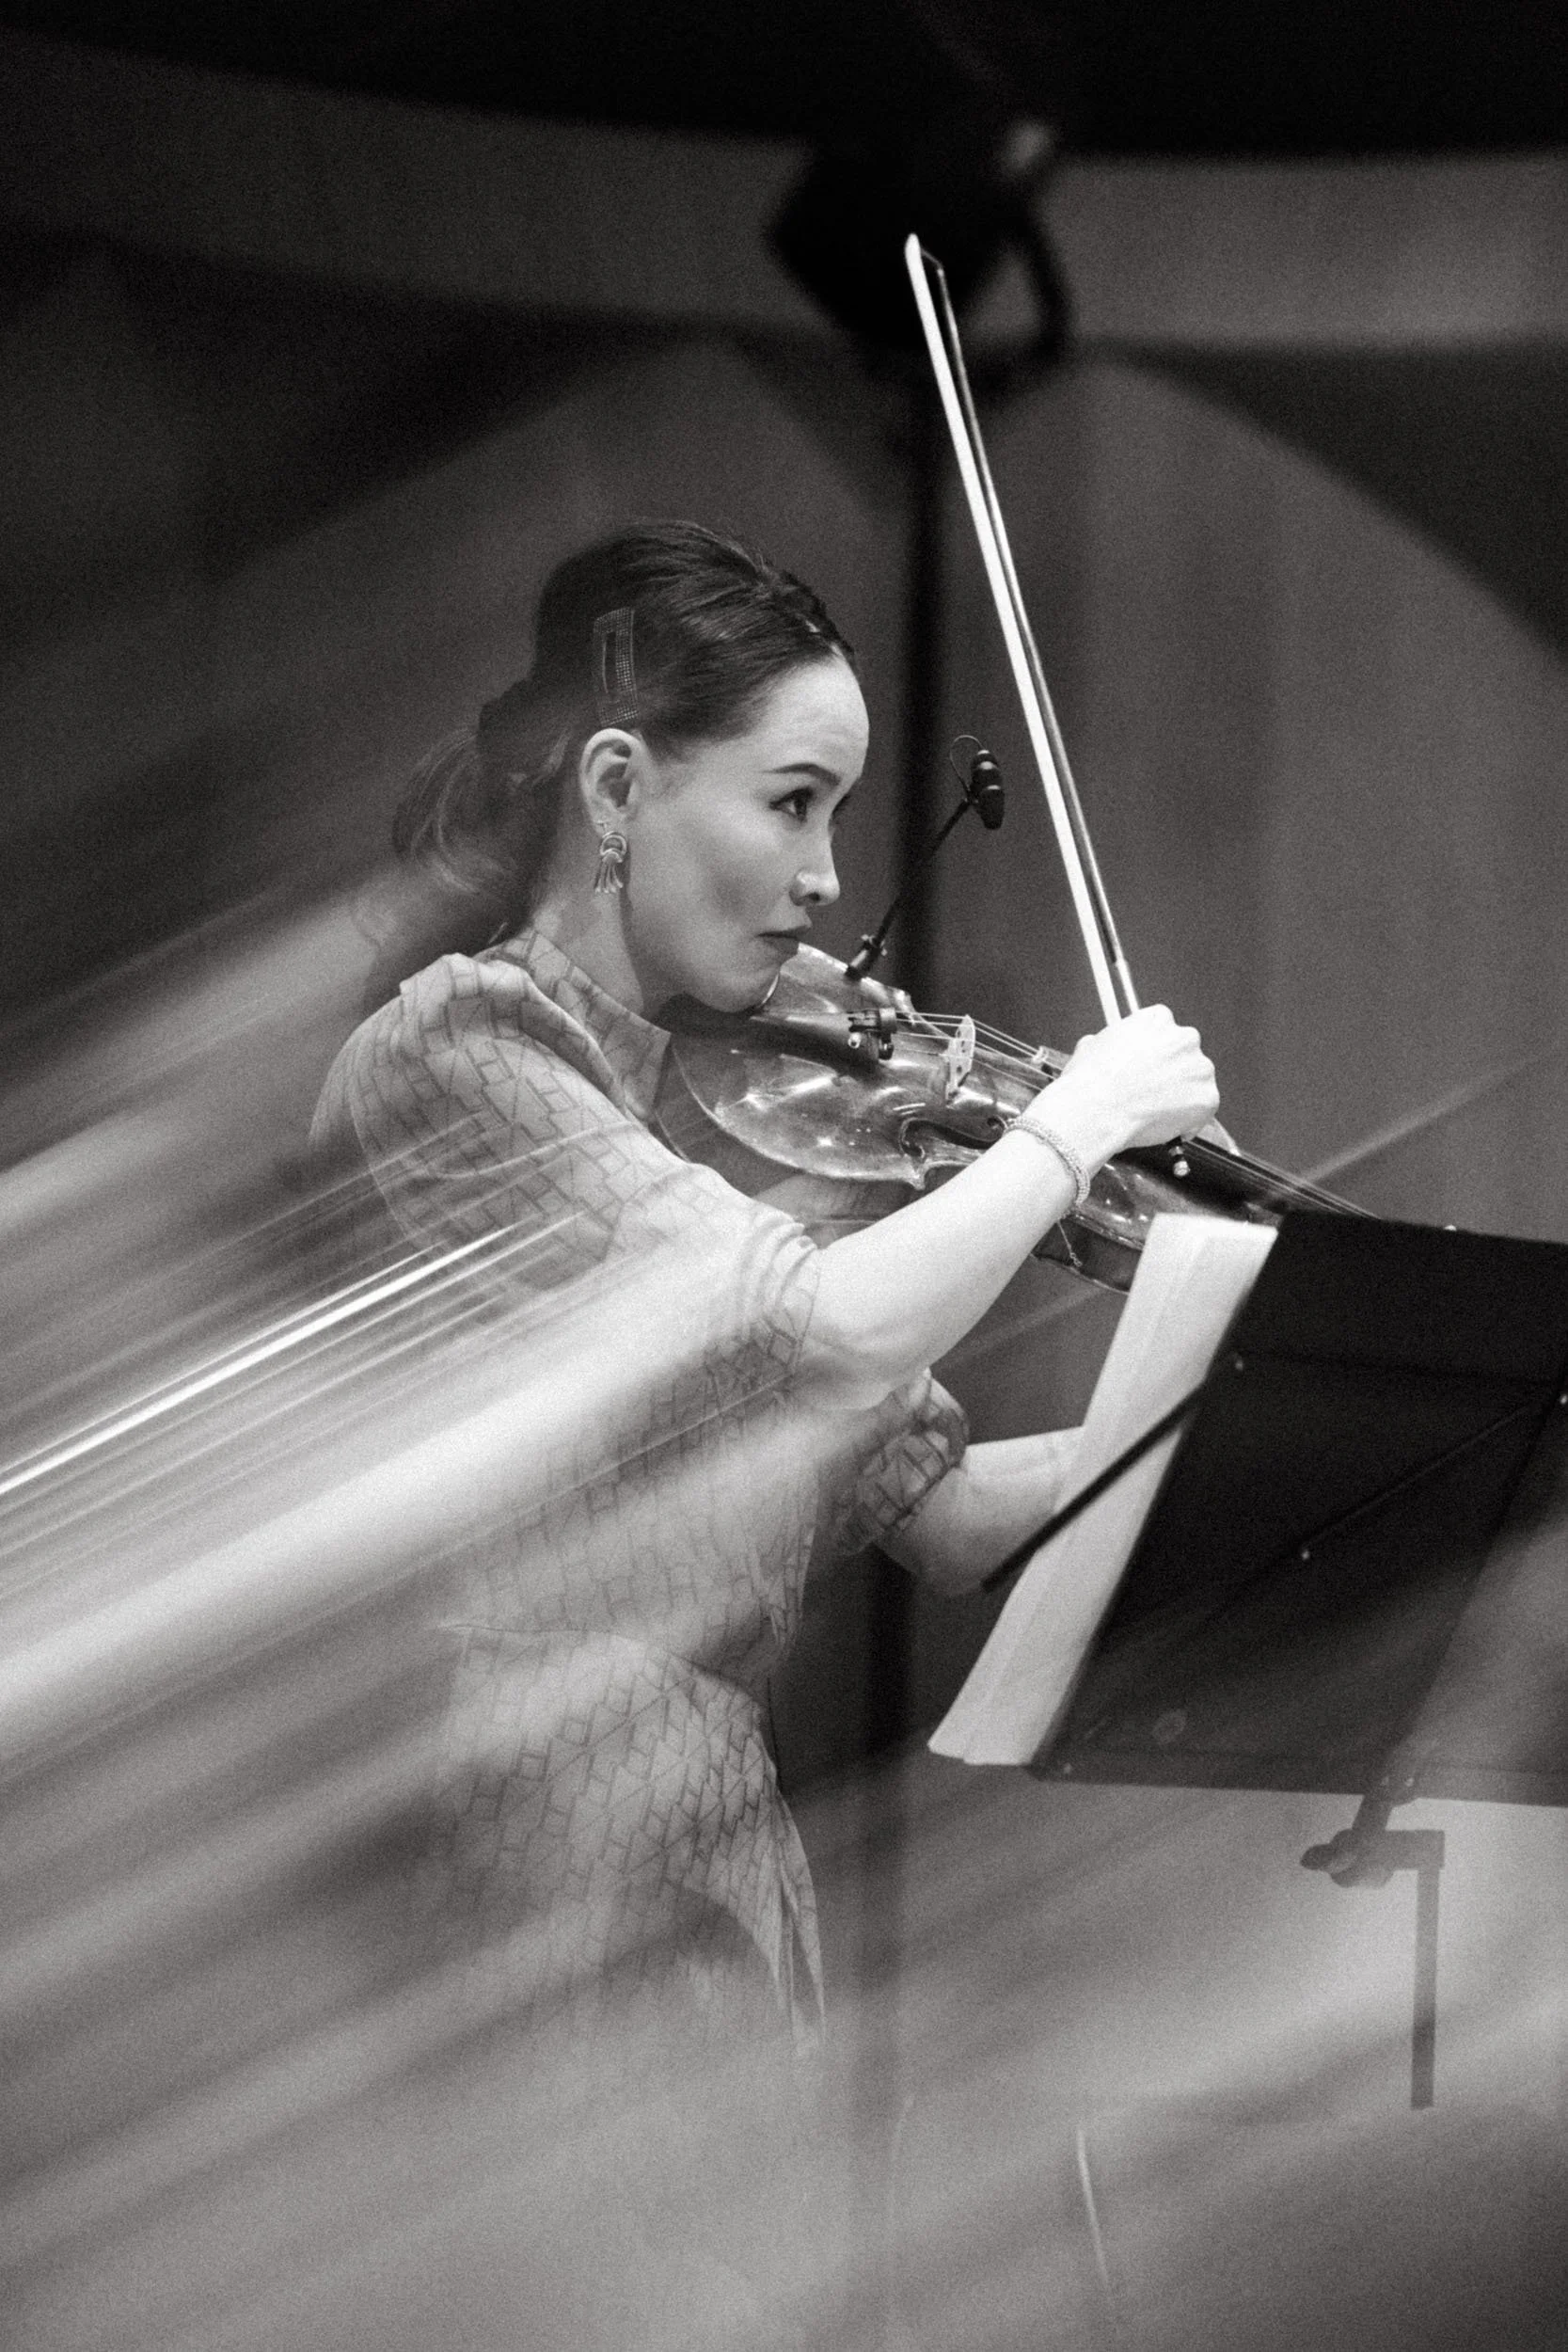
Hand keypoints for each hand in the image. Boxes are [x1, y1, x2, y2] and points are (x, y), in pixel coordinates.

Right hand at [1036, 1006, 1218, 1159]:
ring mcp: (1199, 1068)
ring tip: (1153, 1112)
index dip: (1155, 1053)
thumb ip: (1111, 1044)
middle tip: (1151, 1092)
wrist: (1096, 1111)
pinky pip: (1202, 1110)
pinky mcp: (1207, 1097)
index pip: (1165, 1032)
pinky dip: (1188, 1121)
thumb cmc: (1089, 1082)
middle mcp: (1185, 1037)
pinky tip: (1163, 1125)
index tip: (1147, 1068)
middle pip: (1185, 1055)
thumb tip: (1109, 1051)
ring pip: (1196, 1082)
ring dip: (1181, 1095)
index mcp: (1158, 1019)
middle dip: (1172, 1073)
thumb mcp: (1091, 1046)